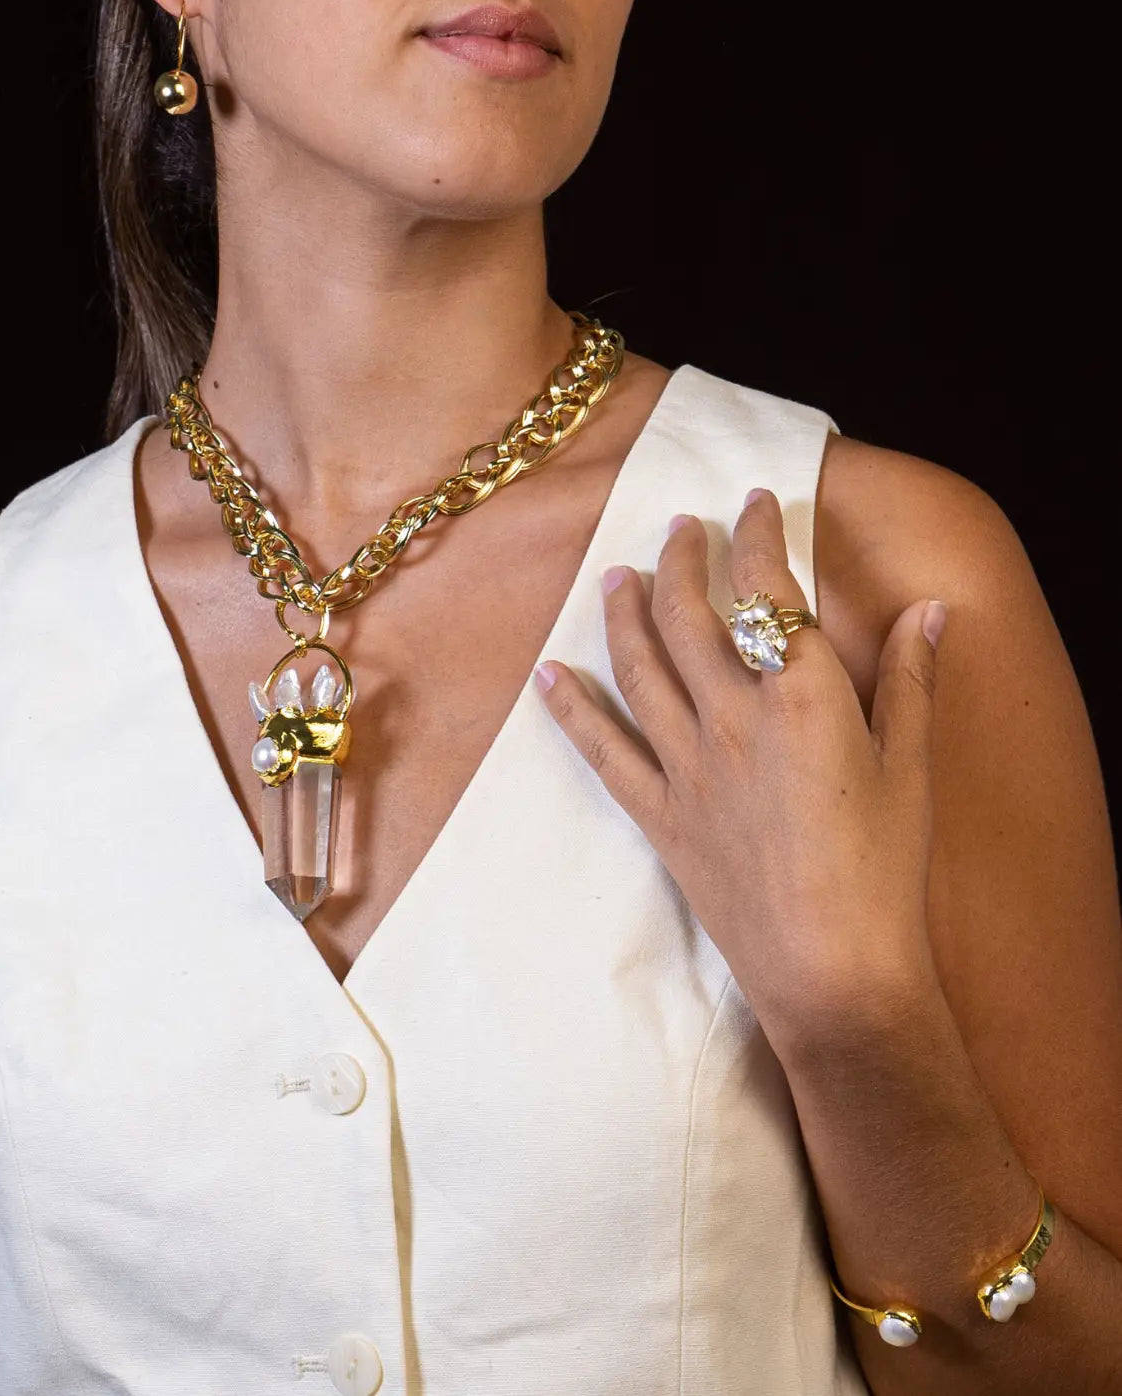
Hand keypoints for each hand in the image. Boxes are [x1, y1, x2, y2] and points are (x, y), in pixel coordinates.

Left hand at [533, 487, 947, 1055]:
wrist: (834, 972)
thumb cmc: (884, 872)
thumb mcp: (910, 768)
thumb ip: (909, 681)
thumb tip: (927, 611)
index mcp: (801, 696)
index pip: (767, 588)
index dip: (757, 535)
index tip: (751, 502)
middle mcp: (733, 717)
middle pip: (688, 615)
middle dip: (680, 558)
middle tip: (679, 526)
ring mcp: (688, 766)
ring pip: (638, 666)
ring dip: (623, 611)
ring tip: (617, 574)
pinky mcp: (660, 814)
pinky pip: (603, 750)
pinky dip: (571, 709)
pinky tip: (547, 674)